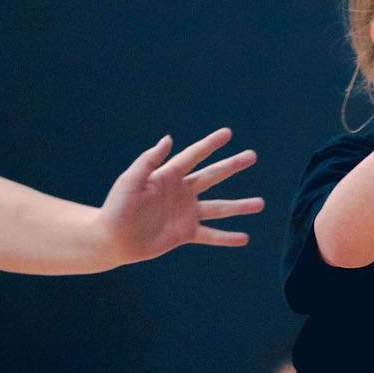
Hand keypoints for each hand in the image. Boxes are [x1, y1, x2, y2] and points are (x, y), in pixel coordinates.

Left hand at [98, 128, 263, 264]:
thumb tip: (168, 139)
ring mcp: (186, 213)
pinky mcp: (185, 233)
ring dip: (240, 206)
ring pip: (219, 207)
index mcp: (168, 176)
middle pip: (213, 176)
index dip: (210, 144)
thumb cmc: (117, 207)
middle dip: (232, 165)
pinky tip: (244, 238)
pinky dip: (227, 237)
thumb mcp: (130, 181)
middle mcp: (182, 192)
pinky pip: (211, 235)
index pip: (193, 156)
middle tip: (252, 156)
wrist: (112, 238)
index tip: (228, 133)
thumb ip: (149, 161)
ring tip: (261, 203)